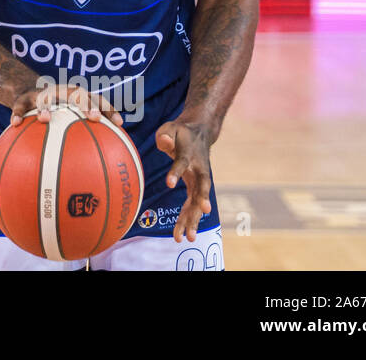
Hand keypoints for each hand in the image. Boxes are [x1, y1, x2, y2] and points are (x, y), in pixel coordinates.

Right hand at [9, 82, 122, 126]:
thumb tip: (103, 168)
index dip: (108, 110)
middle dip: (86, 104)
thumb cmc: (55, 114)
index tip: (119, 124)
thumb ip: (83, 137)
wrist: (29, 93)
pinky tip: (14, 124)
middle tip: (92, 116)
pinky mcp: (24, 98)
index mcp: (78, 97)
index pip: (98, 100)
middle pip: (77, 94)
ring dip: (45, 107)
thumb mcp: (69, 120)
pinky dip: (17, 114)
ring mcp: (43, 93)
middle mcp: (63, 92)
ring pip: (45, 98)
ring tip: (45, 119)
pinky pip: (20, 106)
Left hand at [155, 116, 213, 241]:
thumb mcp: (170, 127)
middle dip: (200, 204)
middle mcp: (199, 168)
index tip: (169, 183)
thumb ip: (165, 135)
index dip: (176, 172)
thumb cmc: (180, 131)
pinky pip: (192, 204)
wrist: (200, 131)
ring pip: (198, 200)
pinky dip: (187, 217)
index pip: (182, 162)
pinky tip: (181, 233)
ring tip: (189, 238)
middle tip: (199, 219)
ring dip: (194, 219)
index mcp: (190, 153)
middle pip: (200, 187)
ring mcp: (200, 179)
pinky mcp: (196, 186)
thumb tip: (164, 141)